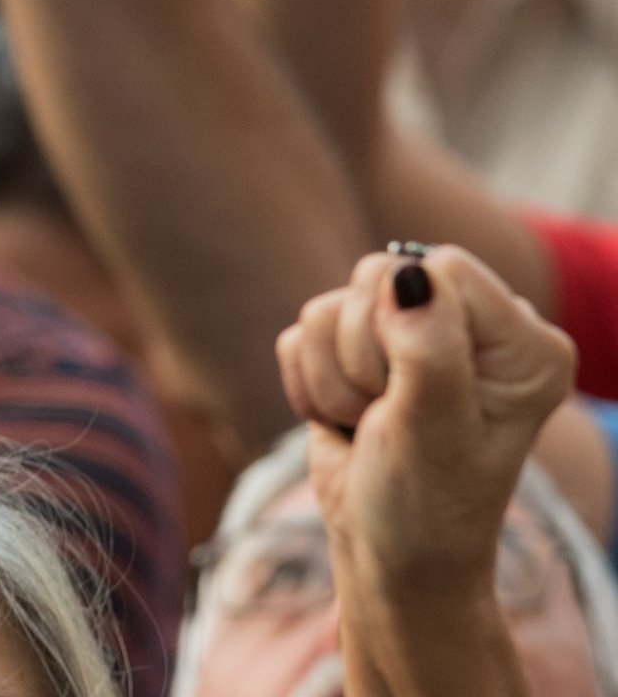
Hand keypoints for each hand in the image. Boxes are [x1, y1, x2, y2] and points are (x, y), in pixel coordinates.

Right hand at [279, 245, 574, 595]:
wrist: (390, 555)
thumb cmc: (429, 505)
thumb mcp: (436, 432)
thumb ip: (430, 349)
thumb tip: (408, 274)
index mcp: (524, 343)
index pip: (439, 269)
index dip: (405, 325)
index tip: (416, 395)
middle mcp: (475, 328)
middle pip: (376, 276)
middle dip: (362, 354)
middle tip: (390, 414)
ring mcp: (413, 335)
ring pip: (327, 306)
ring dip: (333, 376)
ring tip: (370, 423)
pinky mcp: (358, 348)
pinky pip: (300, 331)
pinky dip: (310, 382)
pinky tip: (346, 420)